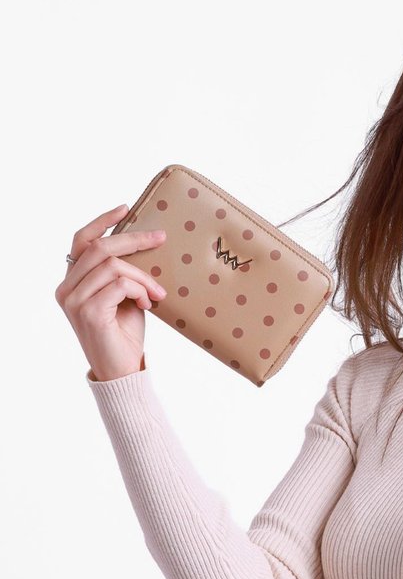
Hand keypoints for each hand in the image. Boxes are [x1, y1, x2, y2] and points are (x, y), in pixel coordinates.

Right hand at [55, 203, 168, 380]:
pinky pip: (120, 285)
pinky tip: (148, 303)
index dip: (102, 222)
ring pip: (112, 267)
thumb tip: (145, 243)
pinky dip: (139, 290)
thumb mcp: (124, 297)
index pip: (81, 241)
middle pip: (99, 248)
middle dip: (133, 240)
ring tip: (157, 292)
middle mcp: (66, 289)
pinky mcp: (88, 312)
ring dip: (142, 276)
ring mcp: (74, 300)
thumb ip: (123, 273)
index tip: (125, 208)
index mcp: (72, 282)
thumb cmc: (124, 334)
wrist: (122, 370)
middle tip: (160, 238)